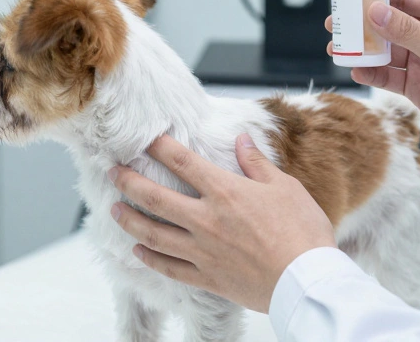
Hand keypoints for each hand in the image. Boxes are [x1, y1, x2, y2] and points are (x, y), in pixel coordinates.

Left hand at [108, 134, 335, 312]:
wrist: (307, 281)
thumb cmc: (302, 232)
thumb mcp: (285, 187)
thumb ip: (257, 163)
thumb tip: (241, 139)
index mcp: (225, 192)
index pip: (182, 162)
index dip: (160, 147)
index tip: (145, 139)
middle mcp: (206, 220)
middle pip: (156, 198)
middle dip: (129, 182)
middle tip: (113, 172)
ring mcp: (203, 251)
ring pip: (154, 234)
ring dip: (130, 221)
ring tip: (114, 212)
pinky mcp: (208, 278)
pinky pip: (169, 268)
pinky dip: (150, 260)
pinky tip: (138, 252)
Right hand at [325, 0, 419, 168]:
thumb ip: (405, 31)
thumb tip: (375, 11)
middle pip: (389, 24)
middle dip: (363, 26)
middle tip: (336, 25)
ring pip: (386, 52)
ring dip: (363, 51)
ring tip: (338, 50)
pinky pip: (390, 77)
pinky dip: (372, 74)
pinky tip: (357, 72)